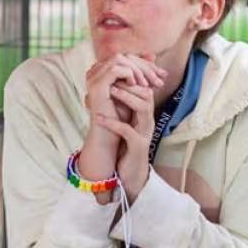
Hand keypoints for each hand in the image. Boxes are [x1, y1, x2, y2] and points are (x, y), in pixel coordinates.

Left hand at [80, 53, 164, 183]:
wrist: (130, 174)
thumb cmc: (125, 147)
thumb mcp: (124, 122)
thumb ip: (121, 107)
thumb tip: (109, 86)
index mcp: (145, 114)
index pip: (144, 88)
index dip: (131, 78)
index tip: (113, 73)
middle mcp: (148, 121)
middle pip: (147, 94)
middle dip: (129, 84)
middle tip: (111, 79)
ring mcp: (145, 133)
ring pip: (143, 107)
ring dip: (126, 97)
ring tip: (109, 92)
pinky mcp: (138, 146)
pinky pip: (128, 131)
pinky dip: (113, 123)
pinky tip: (99, 118)